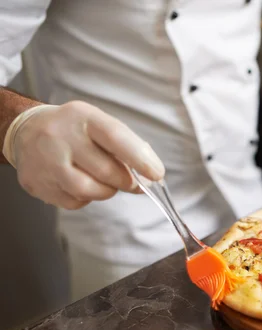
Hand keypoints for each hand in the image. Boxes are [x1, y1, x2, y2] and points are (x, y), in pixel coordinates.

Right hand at [3, 101, 164, 209]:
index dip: (140, 159)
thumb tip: (151, 175)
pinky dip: (86, 198)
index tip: (157, 174)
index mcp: (83, 117)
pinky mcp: (36, 183)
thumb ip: (126, 146)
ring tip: (104, 182)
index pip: (116, 138)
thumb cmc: (75, 130)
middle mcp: (60, 136)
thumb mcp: (99, 125)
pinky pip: (74, 202)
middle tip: (131, 182)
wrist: (26, 131)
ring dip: (106, 191)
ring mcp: (45, 161)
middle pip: (106, 171)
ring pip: (89, 190)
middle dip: (126, 181)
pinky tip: (80, 183)